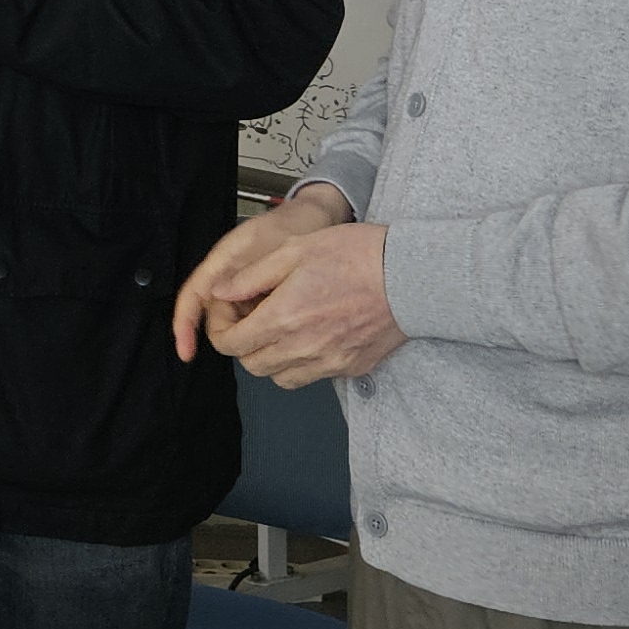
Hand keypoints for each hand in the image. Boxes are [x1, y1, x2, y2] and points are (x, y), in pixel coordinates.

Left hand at [185, 214, 405, 390]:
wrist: (409, 276)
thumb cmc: (355, 255)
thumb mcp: (294, 250)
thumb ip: (251, 276)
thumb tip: (220, 292)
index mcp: (283, 317)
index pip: (231, 345)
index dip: (220, 330)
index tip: (227, 315)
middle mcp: (303, 348)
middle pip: (252, 365)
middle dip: (243, 345)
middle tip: (252, 320)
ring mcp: (329, 363)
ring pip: (280, 378)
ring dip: (271, 358)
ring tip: (281, 329)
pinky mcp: (351, 369)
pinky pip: (313, 377)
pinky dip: (302, 364)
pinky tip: (310, 336)